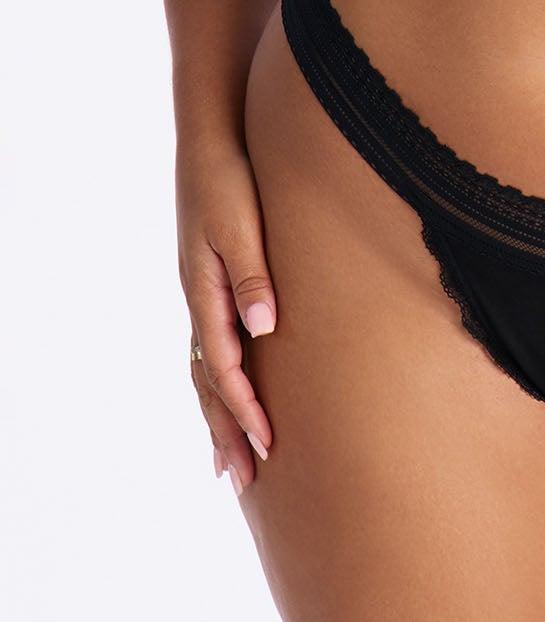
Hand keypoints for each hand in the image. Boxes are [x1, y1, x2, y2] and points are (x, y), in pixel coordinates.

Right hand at [177, 138, 276, 493]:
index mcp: (205, 292)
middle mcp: (199, 300)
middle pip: (207, 382)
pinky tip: (229, 395)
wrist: (209, 139)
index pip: (223, 366)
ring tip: (229, 463)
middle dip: (226, 432)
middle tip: (244, 481)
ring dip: (218, 417)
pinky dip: (217, 383)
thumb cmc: (230, 178)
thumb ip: (252, 275)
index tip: (269, 442)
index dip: (245, 407)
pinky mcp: (211, 283)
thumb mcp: (242, 224)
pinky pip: (210, 348)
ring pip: (204, 371)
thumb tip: (265, 329)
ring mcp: (202, 294)